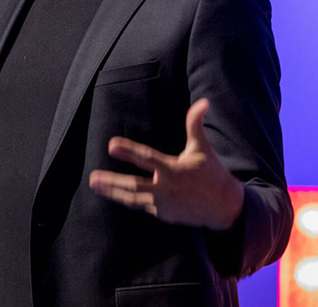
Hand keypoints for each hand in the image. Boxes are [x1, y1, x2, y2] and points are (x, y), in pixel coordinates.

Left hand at [89, 98, 243, 230]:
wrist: (224, 207)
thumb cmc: (210, 172)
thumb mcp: (202, 148)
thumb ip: (195, 125)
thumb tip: (203, 102)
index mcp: (173, 169)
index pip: (146, 158)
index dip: (128, 151)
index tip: (112, 145)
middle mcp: (166, 188)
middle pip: (134, 184)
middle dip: (112, 181)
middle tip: (93, 177)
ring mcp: (164, 205)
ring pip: (133, 198)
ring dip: (112, 192)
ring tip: (95, 184)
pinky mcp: (163, 215)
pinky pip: (143, 205)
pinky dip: (131, 199)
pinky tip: (116, 192)